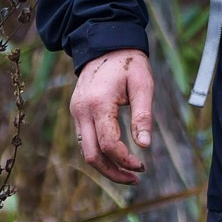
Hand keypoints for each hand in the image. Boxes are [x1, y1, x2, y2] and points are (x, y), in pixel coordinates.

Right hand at [70, 49, 153, 183]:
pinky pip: (85, 141)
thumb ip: (144, 115)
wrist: (105, 43)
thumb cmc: (129, 63)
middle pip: (92, 156)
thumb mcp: (143, 84)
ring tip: (130, 173)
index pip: (109, 144)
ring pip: (86, 151)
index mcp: (99, 103)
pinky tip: (117, 158)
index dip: (126, 160)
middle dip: (113, 172)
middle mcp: (82, 111)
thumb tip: (145, 146)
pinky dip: (100, 154)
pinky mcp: (77, 112)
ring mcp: (76, 112)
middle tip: (136, 178)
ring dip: (106, 166)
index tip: (143, 165)